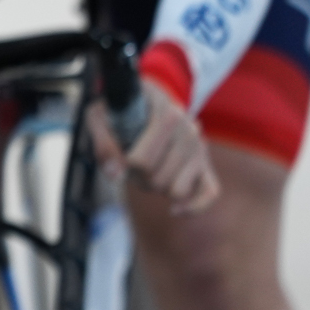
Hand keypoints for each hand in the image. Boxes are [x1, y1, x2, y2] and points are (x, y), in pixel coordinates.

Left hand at [92, 78, 220, 214]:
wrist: (146, 100)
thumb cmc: (120, 110)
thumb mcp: (100, 117)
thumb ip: (103, 143)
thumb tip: (114, 174)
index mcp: (166, 114)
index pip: (142, 160)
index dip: (123, 166)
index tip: (116, 158)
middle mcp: (189, 130)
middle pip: (157, 178)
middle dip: (136, 178)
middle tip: (128, 165)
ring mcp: (199, 148)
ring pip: (177, 191)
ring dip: (156, 188)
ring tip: (146, 171)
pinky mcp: (205, 164)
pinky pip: (209, 193)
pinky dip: (193, 206)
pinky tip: (174, 210)